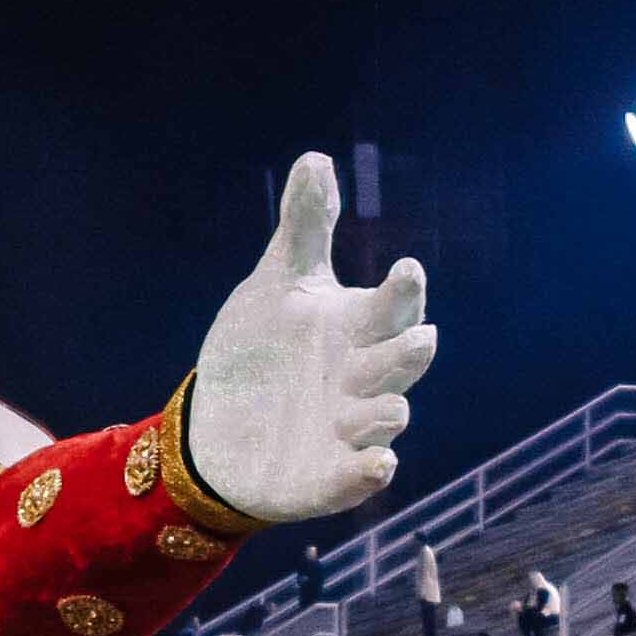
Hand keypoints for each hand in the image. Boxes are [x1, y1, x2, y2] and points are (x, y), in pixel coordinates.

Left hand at [179, 151, 434, 527]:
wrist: (219, 422)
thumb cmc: (261, 347)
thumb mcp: (277, 284)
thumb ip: (303, 229)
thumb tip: (316, 158)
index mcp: (359, 328)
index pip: (394, 305)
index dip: (402, 290)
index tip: (405, 268)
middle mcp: (366, 379)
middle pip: (403, 361)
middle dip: (410, 352)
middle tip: (416, 338)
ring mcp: (352, 430)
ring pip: (387, 418)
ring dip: (387, 412)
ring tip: (380, 407)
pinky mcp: (331, 477)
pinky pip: (360, 478)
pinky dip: (370, 473)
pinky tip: (377, 466)